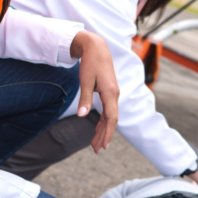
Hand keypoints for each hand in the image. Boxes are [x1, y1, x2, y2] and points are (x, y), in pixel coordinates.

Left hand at [70, 30, 118, 152]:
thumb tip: (82, 116)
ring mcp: (113, 93)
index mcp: (111, 93)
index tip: (103, 146)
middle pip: (111, 120)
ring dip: (103, 129)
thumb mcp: (85, 80)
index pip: (112, 118)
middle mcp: (115, 94)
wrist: (97, 47)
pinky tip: (97, 128)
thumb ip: (85, 99)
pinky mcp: (109, 91)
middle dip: (104, 135)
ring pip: (110, 116)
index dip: (108, 133)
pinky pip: (108, 110)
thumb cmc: (91, 63)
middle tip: (96, 150)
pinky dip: (103, 120)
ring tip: (95, 143)